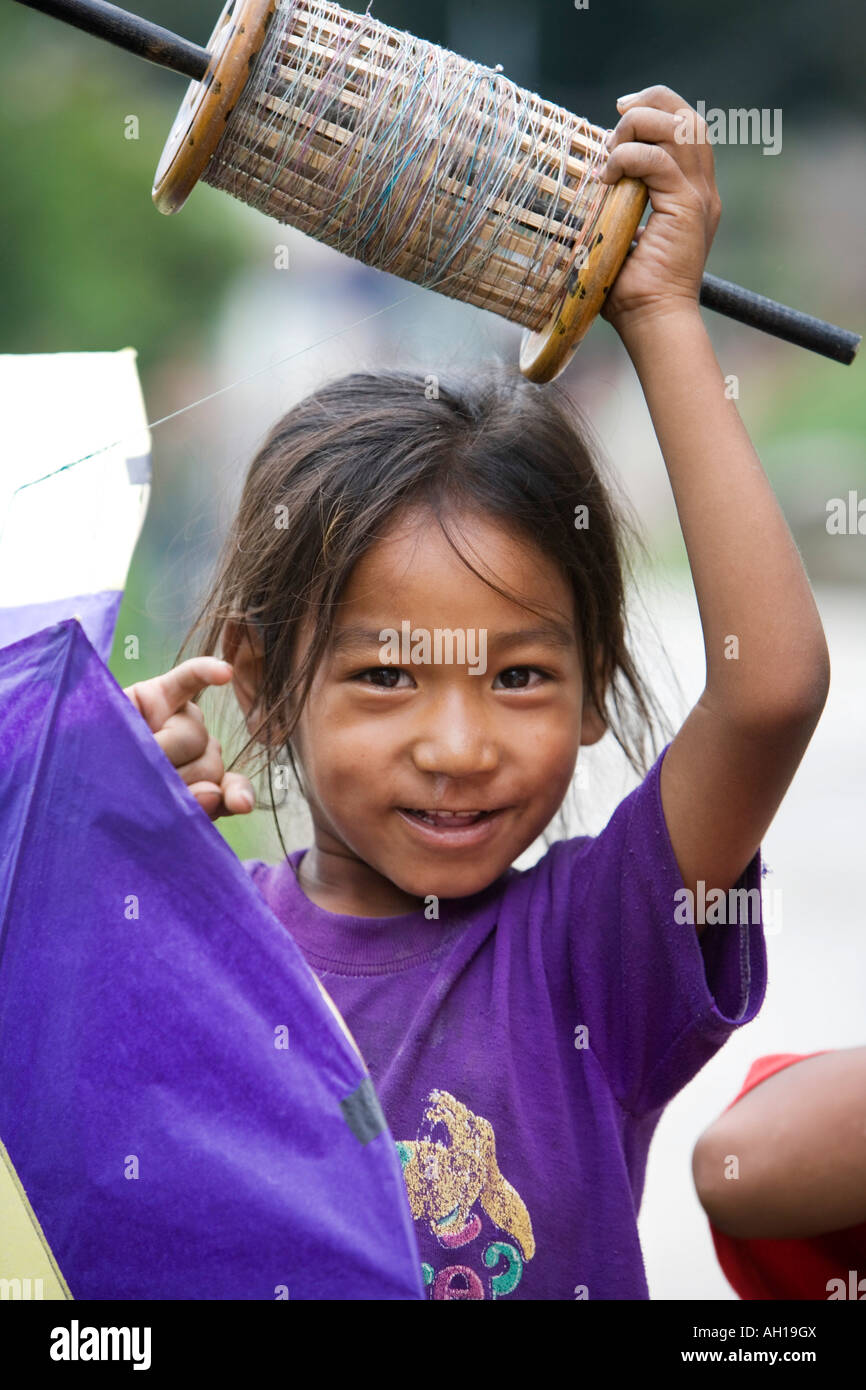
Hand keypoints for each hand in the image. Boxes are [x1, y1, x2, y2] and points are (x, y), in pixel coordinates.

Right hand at [124, 657, 255, 820]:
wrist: (61, 782)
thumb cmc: (109, 799)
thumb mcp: (153, 812)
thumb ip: (193, 808)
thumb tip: (227, 797)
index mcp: (198, 774)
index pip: (230, 785)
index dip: (235, 794)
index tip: (238, 803)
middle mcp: (193, 743)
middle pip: (213, 762)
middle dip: (182, 779)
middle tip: (145, 783)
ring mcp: (178, 716)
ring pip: (199, 736)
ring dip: (168, 753)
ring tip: (131, 760)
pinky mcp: (159, 692)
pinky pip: (190, 678)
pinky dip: (207, 673)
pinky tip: (223, 673)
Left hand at [596, 85, 721, 334]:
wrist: (651, 321)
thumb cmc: (630, 290)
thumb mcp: (622, 234)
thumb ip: (620, 202)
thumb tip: (595, 180)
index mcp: (692, 194)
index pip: (687, 128)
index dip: (657, 107)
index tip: (621, 110)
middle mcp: (702, 191)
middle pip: (689, 118)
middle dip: (650, 104)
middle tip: (616, 115)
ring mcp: (699, 198)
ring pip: (679, 129)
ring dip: (638, 129)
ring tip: (611, 155)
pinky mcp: (688, 208)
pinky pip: (659, 161)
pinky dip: (630, 158)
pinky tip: (608, 176)